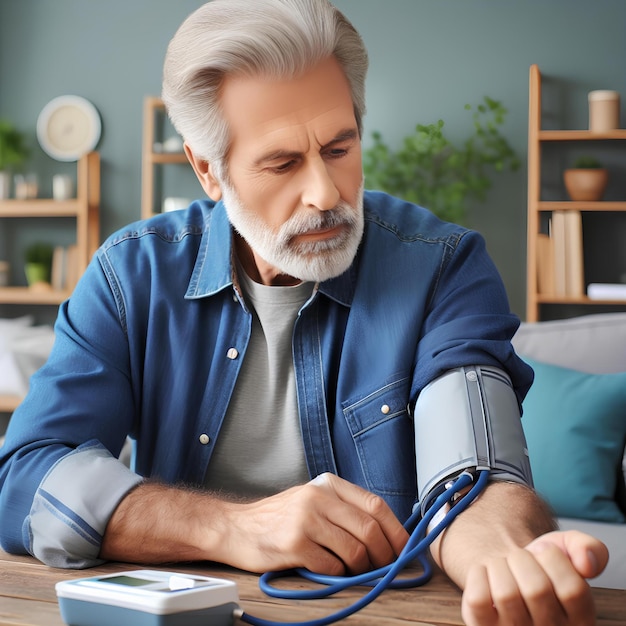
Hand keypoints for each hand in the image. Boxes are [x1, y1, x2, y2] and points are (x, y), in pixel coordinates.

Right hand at [214, 472, 408, 574]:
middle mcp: (318, 497)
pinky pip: (332, 567)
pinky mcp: (294, 544)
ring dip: (360, 568)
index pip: (375, 505)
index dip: (396, 530)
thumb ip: (345, 509)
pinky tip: (326, 569)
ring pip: (354, 551)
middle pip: (369, 529)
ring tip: (352, 570)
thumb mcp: (313, 499)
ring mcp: (306, 519)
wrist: (236, 527)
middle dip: (384, 554)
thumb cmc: (280, 518)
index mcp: (328, 484)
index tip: (404, 549)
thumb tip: (387, 534)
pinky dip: (336, 575)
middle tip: (383, 567)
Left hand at [461, 530, 608, 625]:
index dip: (553, 558)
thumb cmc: (540, 567)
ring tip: (504, 568)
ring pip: (505, 593)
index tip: (544, 553)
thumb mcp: (569, 551)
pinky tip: (486, 576)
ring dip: (499, 566)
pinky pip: (478, 599)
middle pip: (536, 589)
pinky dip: (478, 575)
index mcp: (579, 622)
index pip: (573, 590)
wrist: (507, 575)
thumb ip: (589, 549)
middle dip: (523, 559)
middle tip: (520, 560)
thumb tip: (586, 563)